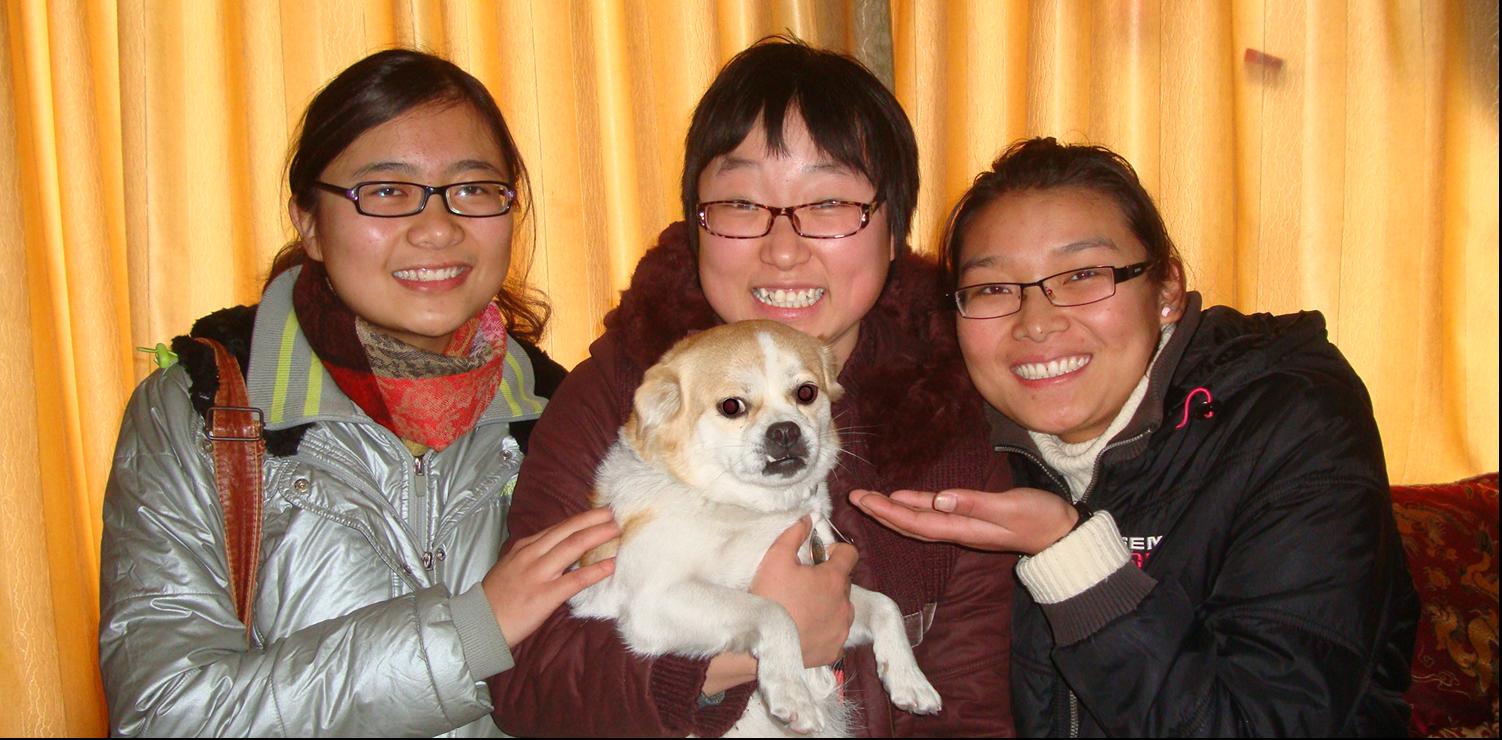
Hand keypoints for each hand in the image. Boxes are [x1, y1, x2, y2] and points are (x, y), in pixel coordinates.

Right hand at [482, 507, 619, 645]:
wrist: (480, 623)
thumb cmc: (496, 598)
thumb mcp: (511, 567)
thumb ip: (533, 556)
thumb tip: (559, 551)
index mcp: (524, 547)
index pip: (558, 528)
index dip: (582, 519)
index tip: (600, 513)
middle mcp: (531, 554)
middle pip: (568, 530)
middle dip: (593, 519)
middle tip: (614, 512)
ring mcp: (538, 574)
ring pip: (572, 547)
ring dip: (597, 536)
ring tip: (617, 530)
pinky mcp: (544, 595)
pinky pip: (574, 580)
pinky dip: (594, 571)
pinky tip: (610, 565)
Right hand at [751, 516, 856, 667]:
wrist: (762, 645)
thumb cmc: (770, 598)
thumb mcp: (776, 558)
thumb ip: (794, 534)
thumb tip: (808, 518)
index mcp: (834, 579)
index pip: (850, 553)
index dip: (834, 551)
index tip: (816, 557)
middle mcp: (845, 604)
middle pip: (843, 582)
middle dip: (827, 579)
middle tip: (802, 584)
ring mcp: (842, 629)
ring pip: (842, 609)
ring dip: (828, 604)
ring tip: (802, 608)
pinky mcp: (835, 650)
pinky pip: (835, 633)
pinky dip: (824, 629)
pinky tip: (805, 628)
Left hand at [849, 487, 1076, 555]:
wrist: (1062, 532)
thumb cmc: (1040, 518)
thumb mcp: (1010, 508)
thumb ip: (974, 503)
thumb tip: (938, 499)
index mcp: (963, 529)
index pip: (916, 522)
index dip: (888, 511)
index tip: (865, 500)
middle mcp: (957, 530)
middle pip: (910, 523)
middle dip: (881, 512)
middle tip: (854, 497)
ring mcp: (963, 526)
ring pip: (919, 519)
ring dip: (893, 509)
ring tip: (869, 498)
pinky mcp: (970, 518)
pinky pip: (934, 514)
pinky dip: (915, 506)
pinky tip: (904, 498)